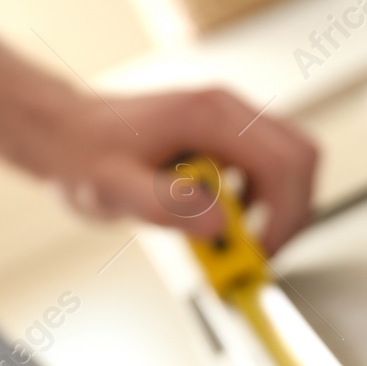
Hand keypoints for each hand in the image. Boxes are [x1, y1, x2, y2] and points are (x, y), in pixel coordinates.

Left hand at [33, 89, 319, 252]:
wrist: (65, 133)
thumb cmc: (83, 154)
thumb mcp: (112, 188)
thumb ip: (164, 206)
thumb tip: (219, 224)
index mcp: (208, 116)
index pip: (283, 162)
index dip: (284, 216)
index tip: (260, 253)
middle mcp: (227, 111)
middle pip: (301, 158)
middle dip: (292, 214)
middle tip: (260, 252)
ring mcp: (231, 122)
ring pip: (292, 164)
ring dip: (279, 209)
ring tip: (238, 239)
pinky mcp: (228, 138)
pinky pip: (271, 168)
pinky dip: (264, 203)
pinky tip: (225, 220)